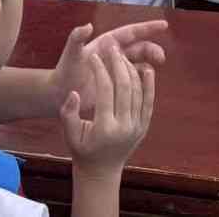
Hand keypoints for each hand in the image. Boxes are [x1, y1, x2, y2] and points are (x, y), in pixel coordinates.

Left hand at [48, 20, 167, 117]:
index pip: (131, 32)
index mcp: (106, 43)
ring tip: (154, 72)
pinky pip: (134, 79)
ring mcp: (116, 69)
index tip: (163, 25)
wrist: (60, 93)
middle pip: (138, 47)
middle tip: (161, 58)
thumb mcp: (71, 54)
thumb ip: (76, 38)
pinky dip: (142, 79)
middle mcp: (114, 54)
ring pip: (138, 63)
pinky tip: (147, 84)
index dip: (147, 28)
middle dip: (152, 49)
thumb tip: (88, 25)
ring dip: (149, 64)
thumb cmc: (65, 72)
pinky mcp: (116, 83)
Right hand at [60, 48, 154, 181]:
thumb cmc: (82, 150)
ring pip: (138, 91)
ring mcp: (137, 127)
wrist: (102, 171)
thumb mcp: (69, 134)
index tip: (93, 56)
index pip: (105, 90)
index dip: (99, 70)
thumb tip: (74, 92)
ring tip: (122, 55)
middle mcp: (124, 126)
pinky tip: (147, 69)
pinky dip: (149, 85)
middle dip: (117, 63)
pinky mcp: (144, 126)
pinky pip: (149, 102)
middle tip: (111, 47)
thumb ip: (69, 113)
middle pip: (124, 86)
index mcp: (105, 127)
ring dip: (131, 70)